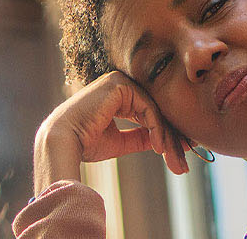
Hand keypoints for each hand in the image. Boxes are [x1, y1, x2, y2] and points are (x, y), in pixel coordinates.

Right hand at [33, 71, 191, 193]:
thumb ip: (141, 137)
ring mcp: (119, 81)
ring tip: (175, 161)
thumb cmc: (85, 143)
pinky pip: (147, 108)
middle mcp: (120, 85)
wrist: (64, 142)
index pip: (150, 114)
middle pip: (155, 112)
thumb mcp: (120, 142)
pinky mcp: (119, 83)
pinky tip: (160, 148)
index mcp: (118, 96)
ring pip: (154, 111)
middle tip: (183, 165)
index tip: (181, 155)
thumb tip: (164, 142)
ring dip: (167, 138)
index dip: (166, 135)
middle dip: (172, 140)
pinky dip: (156, 128)